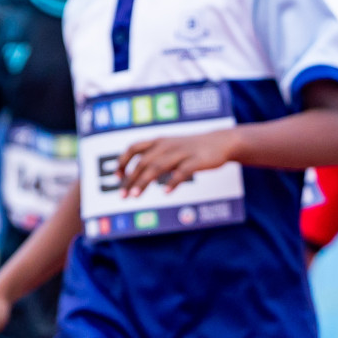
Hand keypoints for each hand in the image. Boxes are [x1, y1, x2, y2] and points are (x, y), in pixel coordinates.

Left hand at [116, 128, 236, 197]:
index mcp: (158, 142)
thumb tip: (133, 176)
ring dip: (144, 181)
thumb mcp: (169, 148)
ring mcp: (182, 152)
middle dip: (131, 179)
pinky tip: (165, 192)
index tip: (117, 177)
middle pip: (143, 162)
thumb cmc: (190, 148)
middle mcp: (167, 145)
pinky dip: (172, 181)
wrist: (221, 142)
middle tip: (123, 195)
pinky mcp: (197, 160)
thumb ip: (152, 159)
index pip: (133, 148)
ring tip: (135, 195)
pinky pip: (182, 171)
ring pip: (158, 166)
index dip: (123, 162)